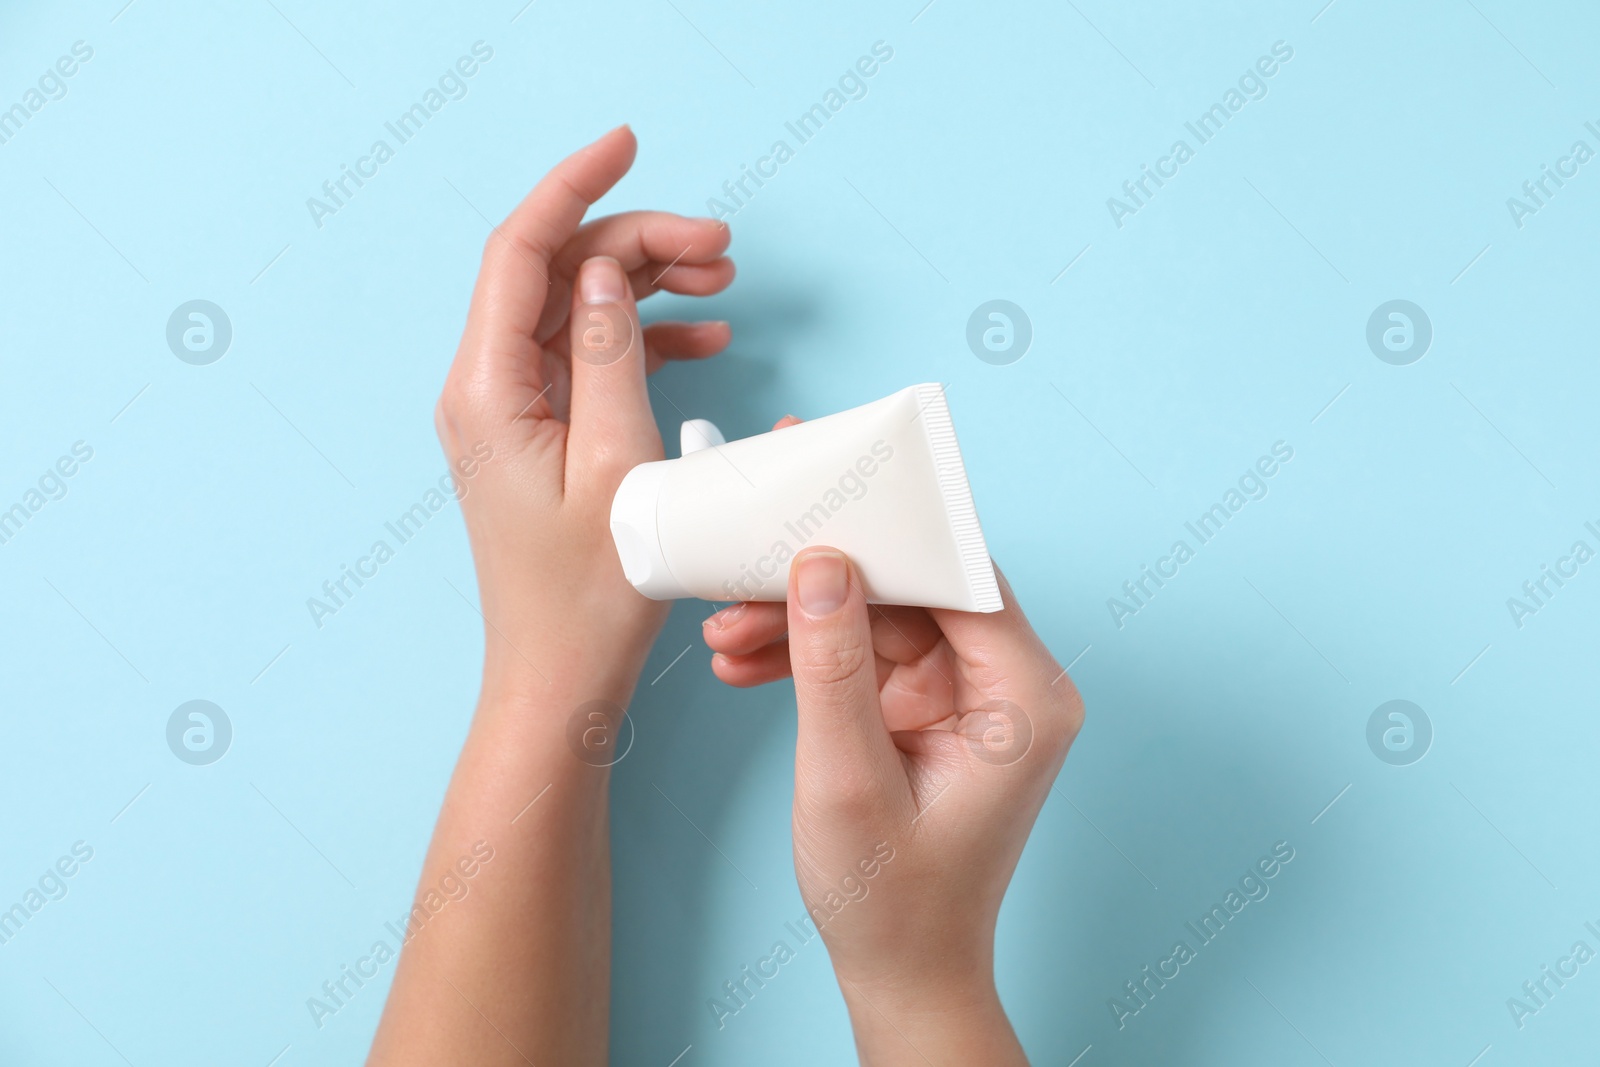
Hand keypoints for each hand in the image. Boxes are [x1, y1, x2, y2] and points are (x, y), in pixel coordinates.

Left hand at [435, 124, 733, 705]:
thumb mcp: (619, 468)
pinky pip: (590, 359)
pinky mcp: (542, 434)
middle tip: (722, 246)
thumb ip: (613, 356)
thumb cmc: (587, 597)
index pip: (520, 250)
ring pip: (577, 310)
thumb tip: (604, 272)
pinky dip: (646, 340)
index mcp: (488, 391)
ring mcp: (512, 412)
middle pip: (556, 273)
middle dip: (637, 242)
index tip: (627, 142)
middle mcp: (486, 390)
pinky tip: (707, 341)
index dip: (574, 184)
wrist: (562, 678)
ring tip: (725, 284)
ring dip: (648, 287)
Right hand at [703, 545, 1083, 1063]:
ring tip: (723, 633)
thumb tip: (820, 564)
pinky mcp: (929, 707)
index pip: (960, 577)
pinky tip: (744, 662)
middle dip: (823, 581)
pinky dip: (806, 654)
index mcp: (1026, 698)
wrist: (901, 971)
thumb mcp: (847, 780)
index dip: (887, 534)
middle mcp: (1010, 684)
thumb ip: (832, 668)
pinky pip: (864, 652)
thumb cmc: (893, 901)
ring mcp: (967, 694)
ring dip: (800, 620)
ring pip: (878, 614)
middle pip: (915, 587)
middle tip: (747, 564)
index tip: (815, 504)